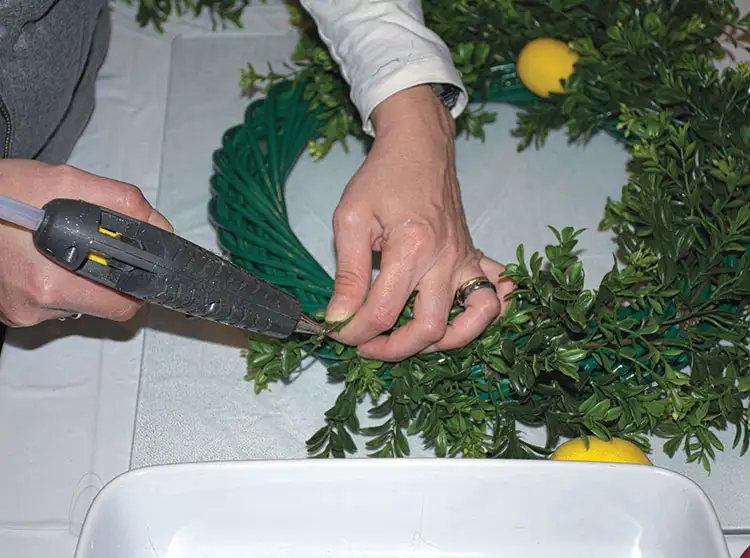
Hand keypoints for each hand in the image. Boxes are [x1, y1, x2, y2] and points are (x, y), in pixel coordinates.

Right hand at [0, 159, 171, 326]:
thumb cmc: (2, 191)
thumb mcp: (66, 181)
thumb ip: (122, 204)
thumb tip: (159, 226)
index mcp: (52, 283)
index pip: (122, 307)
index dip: (137, 287)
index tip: (138, 270)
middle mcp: (34, 306)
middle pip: (102, 308)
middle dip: (108, 280)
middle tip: (97, 250)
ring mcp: (19, 312)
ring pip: (76, 305)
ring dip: (80, 280)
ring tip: (60, 248)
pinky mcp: (9, 313)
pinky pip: (51, 304)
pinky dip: (57, 284)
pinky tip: (42, 258)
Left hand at [325, 85, 513, 360]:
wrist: (420, 146)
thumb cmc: (382, 177)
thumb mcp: (352, 219)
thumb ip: (347, 273)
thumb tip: (337, 318)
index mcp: (410, 249)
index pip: (381, 312)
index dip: (353, 332)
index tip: (335, 331)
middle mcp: (445, 260)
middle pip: (428, 329)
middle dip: (393, 349)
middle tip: (366, 344)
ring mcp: (465, 261)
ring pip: (473, 321)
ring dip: (444, 343)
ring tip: (411, 340)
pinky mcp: (475, 257)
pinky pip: (498, 294)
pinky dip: (486, 314)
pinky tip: (461, 321)